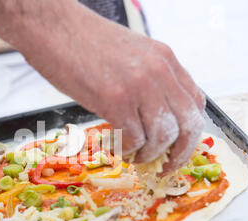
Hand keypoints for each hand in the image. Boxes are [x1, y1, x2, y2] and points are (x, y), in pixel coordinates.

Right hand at [21, 5, 204, 172]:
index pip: (195, 103)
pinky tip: (115, 146)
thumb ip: (148, 82)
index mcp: (165, 59)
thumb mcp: (130, 57)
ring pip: (162, 137)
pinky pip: (133, 139)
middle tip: (165, 167)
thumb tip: (153, 118)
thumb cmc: (83, 43)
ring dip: (148, 154)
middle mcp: (159, 71)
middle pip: (188, 124)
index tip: (179, 148)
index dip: (190, 133)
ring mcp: (139, 85)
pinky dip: (126, 150)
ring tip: (133, 156)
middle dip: (180, 153)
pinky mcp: (115, 99)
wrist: (52, 26)